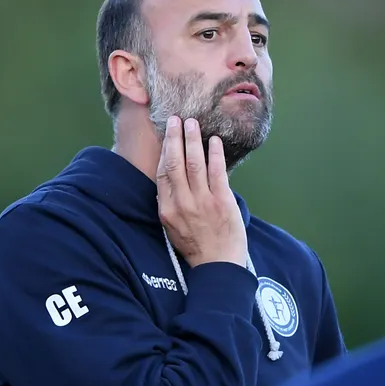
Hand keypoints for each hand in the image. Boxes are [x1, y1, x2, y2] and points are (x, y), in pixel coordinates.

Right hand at [157, 116, 247, 267]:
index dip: (164, 151)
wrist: (218, 266)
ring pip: (194, 163)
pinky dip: (215, 154)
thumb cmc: (196, 247)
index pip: (162, 173)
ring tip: (192, 123)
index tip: (166, 134)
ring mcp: (202, 202)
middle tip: (176, 119)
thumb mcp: (173, 227)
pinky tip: (214, 141)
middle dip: (174, 138)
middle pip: (175, 163)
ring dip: (193, 140)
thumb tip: (169, 179)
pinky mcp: (222, 202)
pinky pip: (217, 172)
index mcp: (167, 210)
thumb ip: (170, 204)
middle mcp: (181, 203)